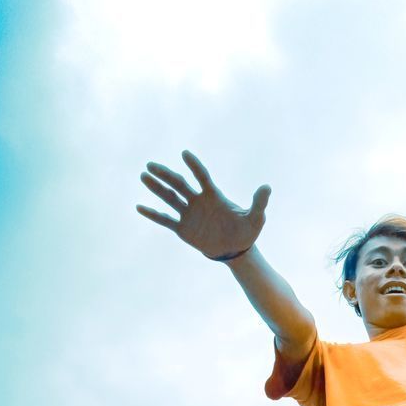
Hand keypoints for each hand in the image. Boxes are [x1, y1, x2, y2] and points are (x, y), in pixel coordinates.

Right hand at [136, 150, 270, 259]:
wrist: (235, 250)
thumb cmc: (246, 232)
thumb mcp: (255, 219)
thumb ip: (259, 203)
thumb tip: (267, 187)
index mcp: (213, 196)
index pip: (202, 177)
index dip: (194, 166)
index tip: (185, 154)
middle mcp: (198, 201)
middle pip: (179, 184)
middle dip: (165, 174)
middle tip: (150, 165)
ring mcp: (189, 214)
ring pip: (169, 198)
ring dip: (156, 188)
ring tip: (143, 176)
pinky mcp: (183, 228)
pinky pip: (165, 220)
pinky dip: (153, 214)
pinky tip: (139, 207)